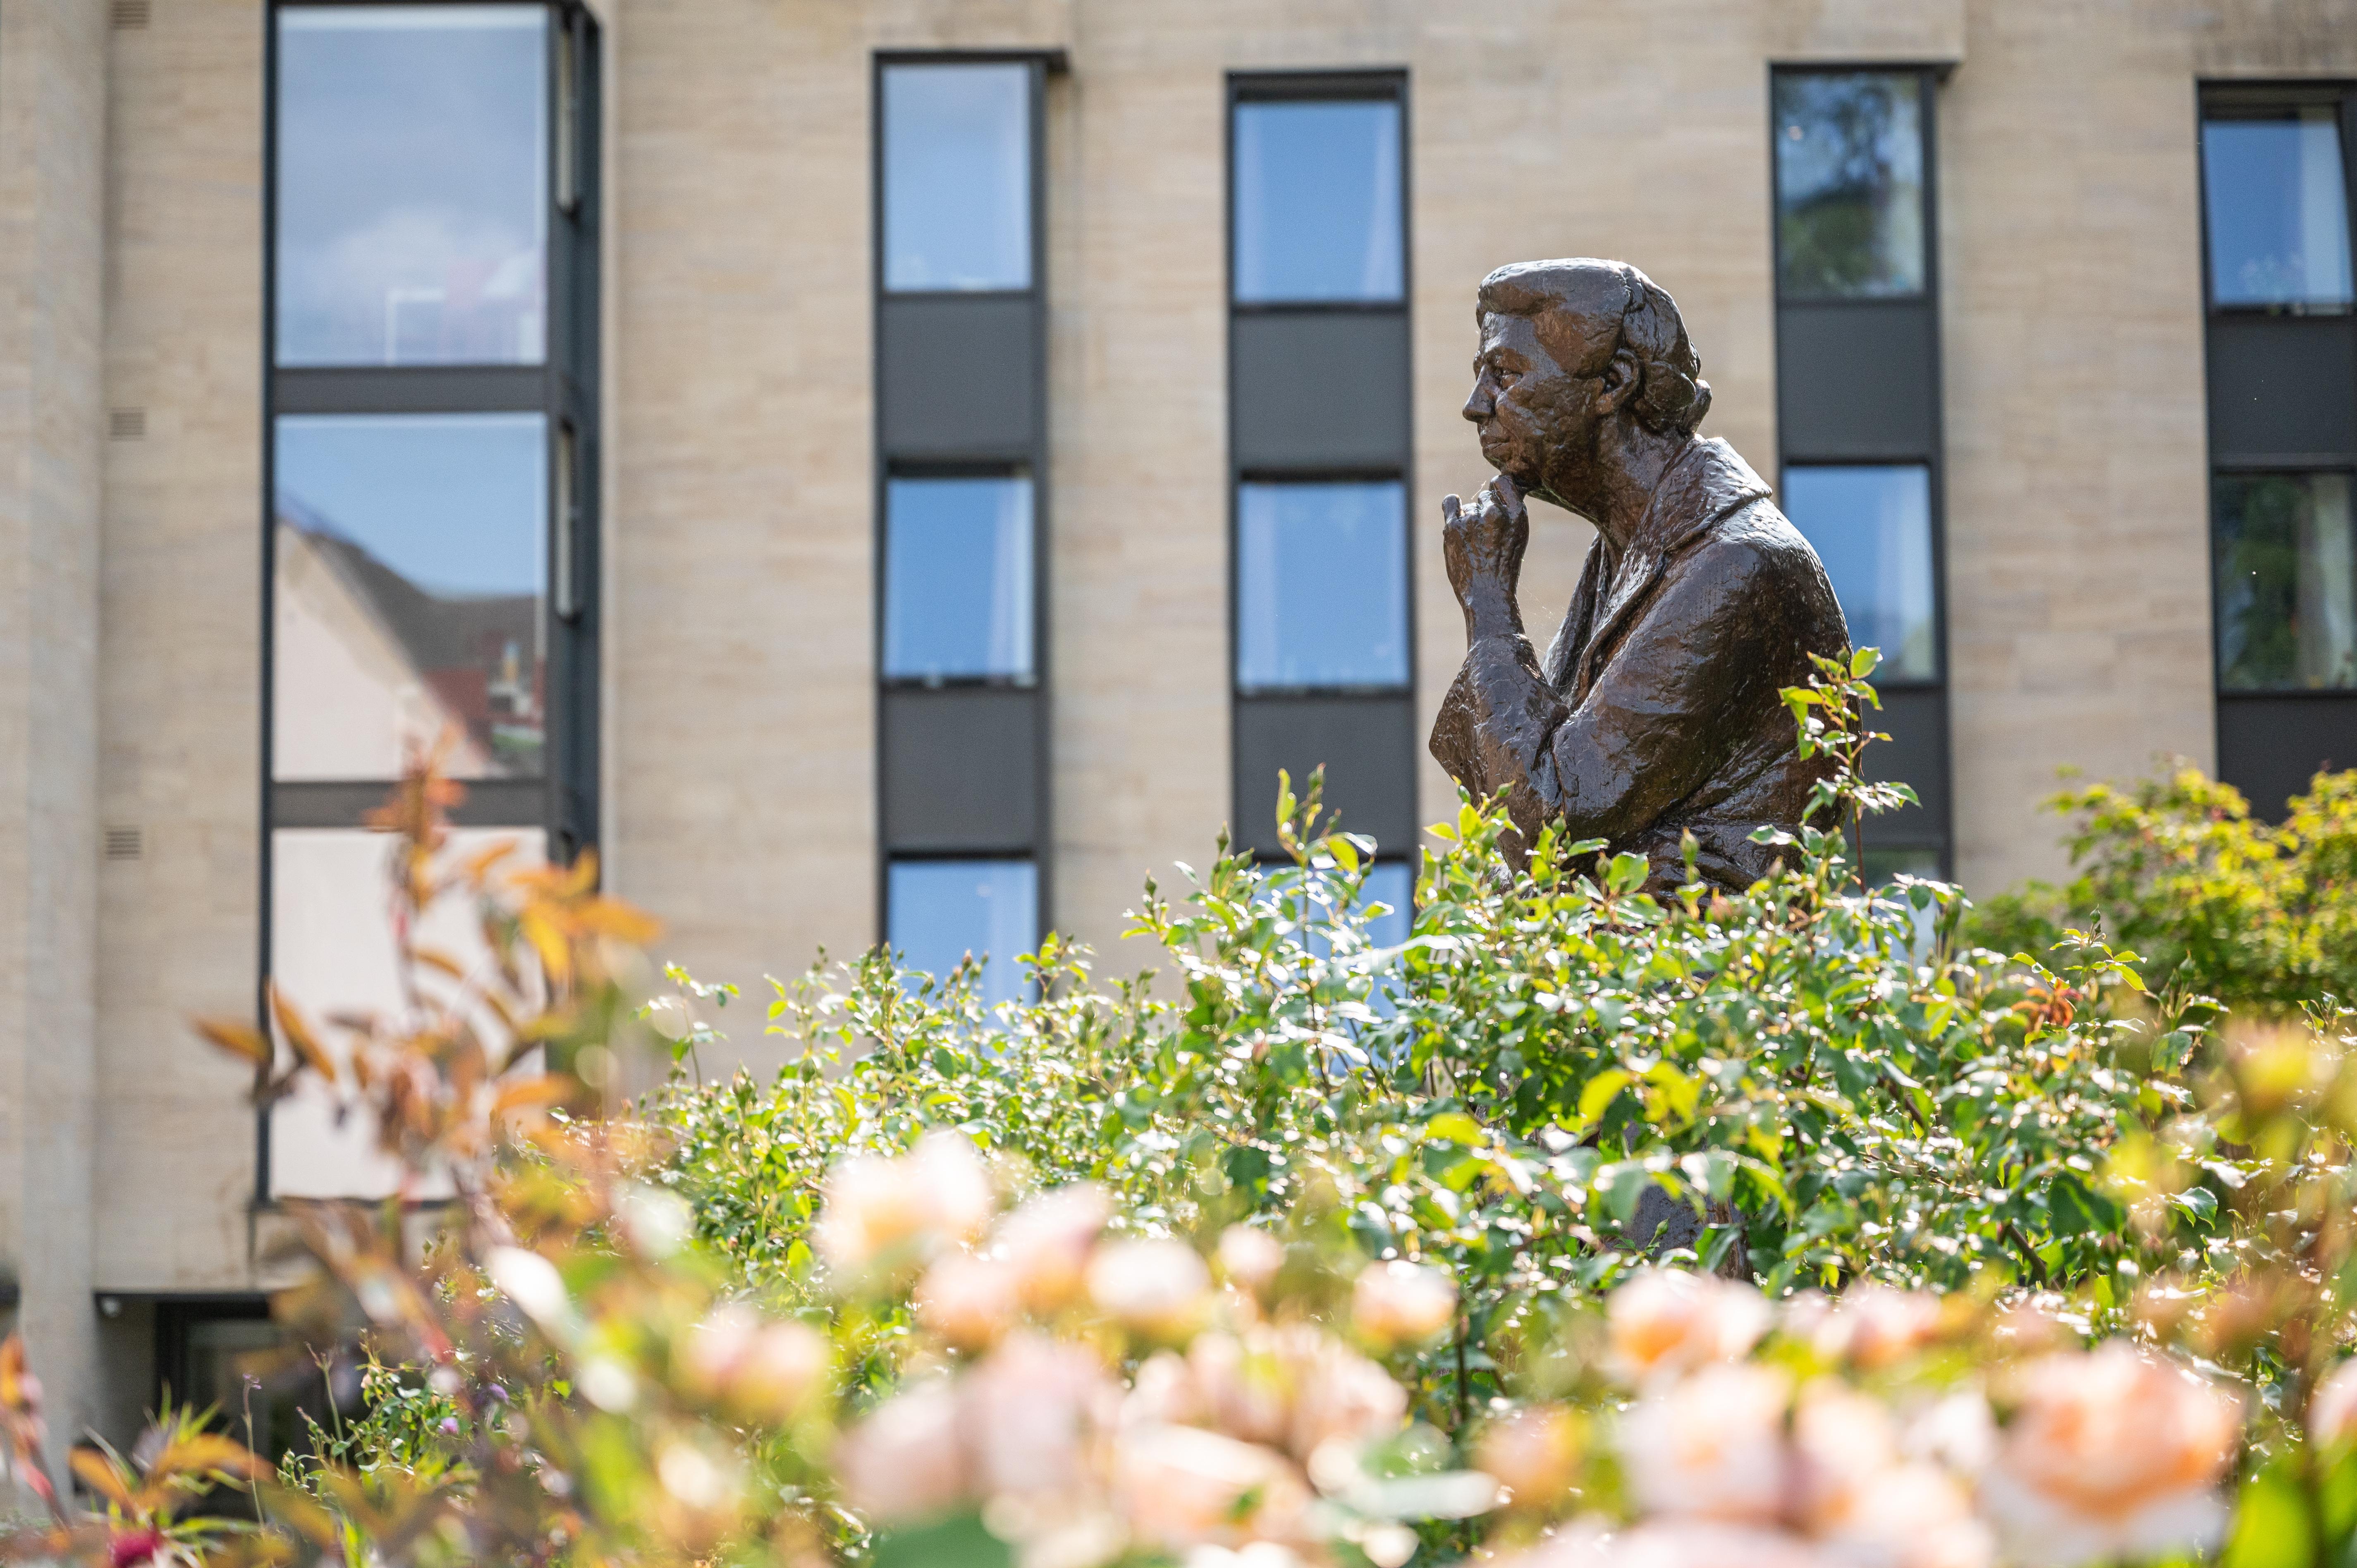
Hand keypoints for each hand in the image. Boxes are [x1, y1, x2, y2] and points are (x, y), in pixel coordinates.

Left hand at [1442, 474, 1528, 627]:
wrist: (1487, 594)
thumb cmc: (1504, 567)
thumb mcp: (1519, 534)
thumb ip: (1510, 508)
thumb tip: (1498, 483)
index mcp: (1517, 514)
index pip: (1503, 481)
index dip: (1497, 490)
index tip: (1496, 502)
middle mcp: (1495, 513)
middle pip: (1485, 496)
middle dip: (1484, 511)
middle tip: (1486, 536)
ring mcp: (1472, 518)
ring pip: (1468, 506)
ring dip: (1469, 519)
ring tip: (1475, 543)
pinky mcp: (1453, 526)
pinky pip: (1450, 502)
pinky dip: (1452, 507)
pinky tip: (1455, 514)